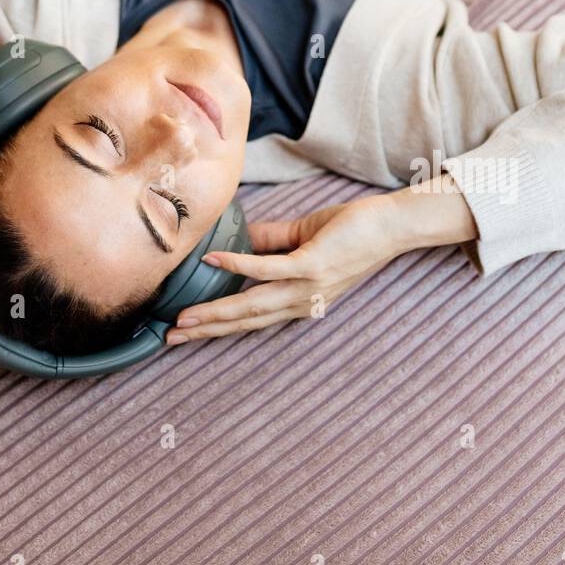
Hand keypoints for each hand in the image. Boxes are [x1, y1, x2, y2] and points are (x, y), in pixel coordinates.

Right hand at [166, 178, 477, 343]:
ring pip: (252, 304)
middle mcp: (301, 302)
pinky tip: (214, 261)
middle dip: (207, 331)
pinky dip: (239, 266)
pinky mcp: (313, 265)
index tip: (186, 334)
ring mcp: (307, 287)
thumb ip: (268, 241)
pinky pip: (269, 268)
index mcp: (299, 300)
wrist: (392, 226)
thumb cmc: (351, 230)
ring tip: (185, 318)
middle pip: (246, 321)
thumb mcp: (303, 238)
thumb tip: (235, 237)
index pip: (251, 319)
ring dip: (216, 311)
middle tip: (172, 338)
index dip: (218, 328)